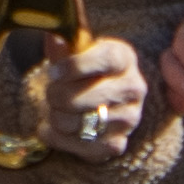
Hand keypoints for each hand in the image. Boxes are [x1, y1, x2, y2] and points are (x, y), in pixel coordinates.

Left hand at [29, 34, 151, 165]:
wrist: (93, 98)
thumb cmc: (80, 71)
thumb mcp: (72, 51)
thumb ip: (63, 43)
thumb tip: (55, 36)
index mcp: (124, 57)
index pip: (106, 59)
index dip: (76, 67)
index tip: (53, 72)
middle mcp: (133, 88)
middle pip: (88, 97)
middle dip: (57, 96)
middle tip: (50, 93)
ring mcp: (129, 118)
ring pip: (80, 124)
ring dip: (56, 118)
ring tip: (53, 110)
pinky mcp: (118, 144)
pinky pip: (82, 147)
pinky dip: (59, 139)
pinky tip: (51, 129)